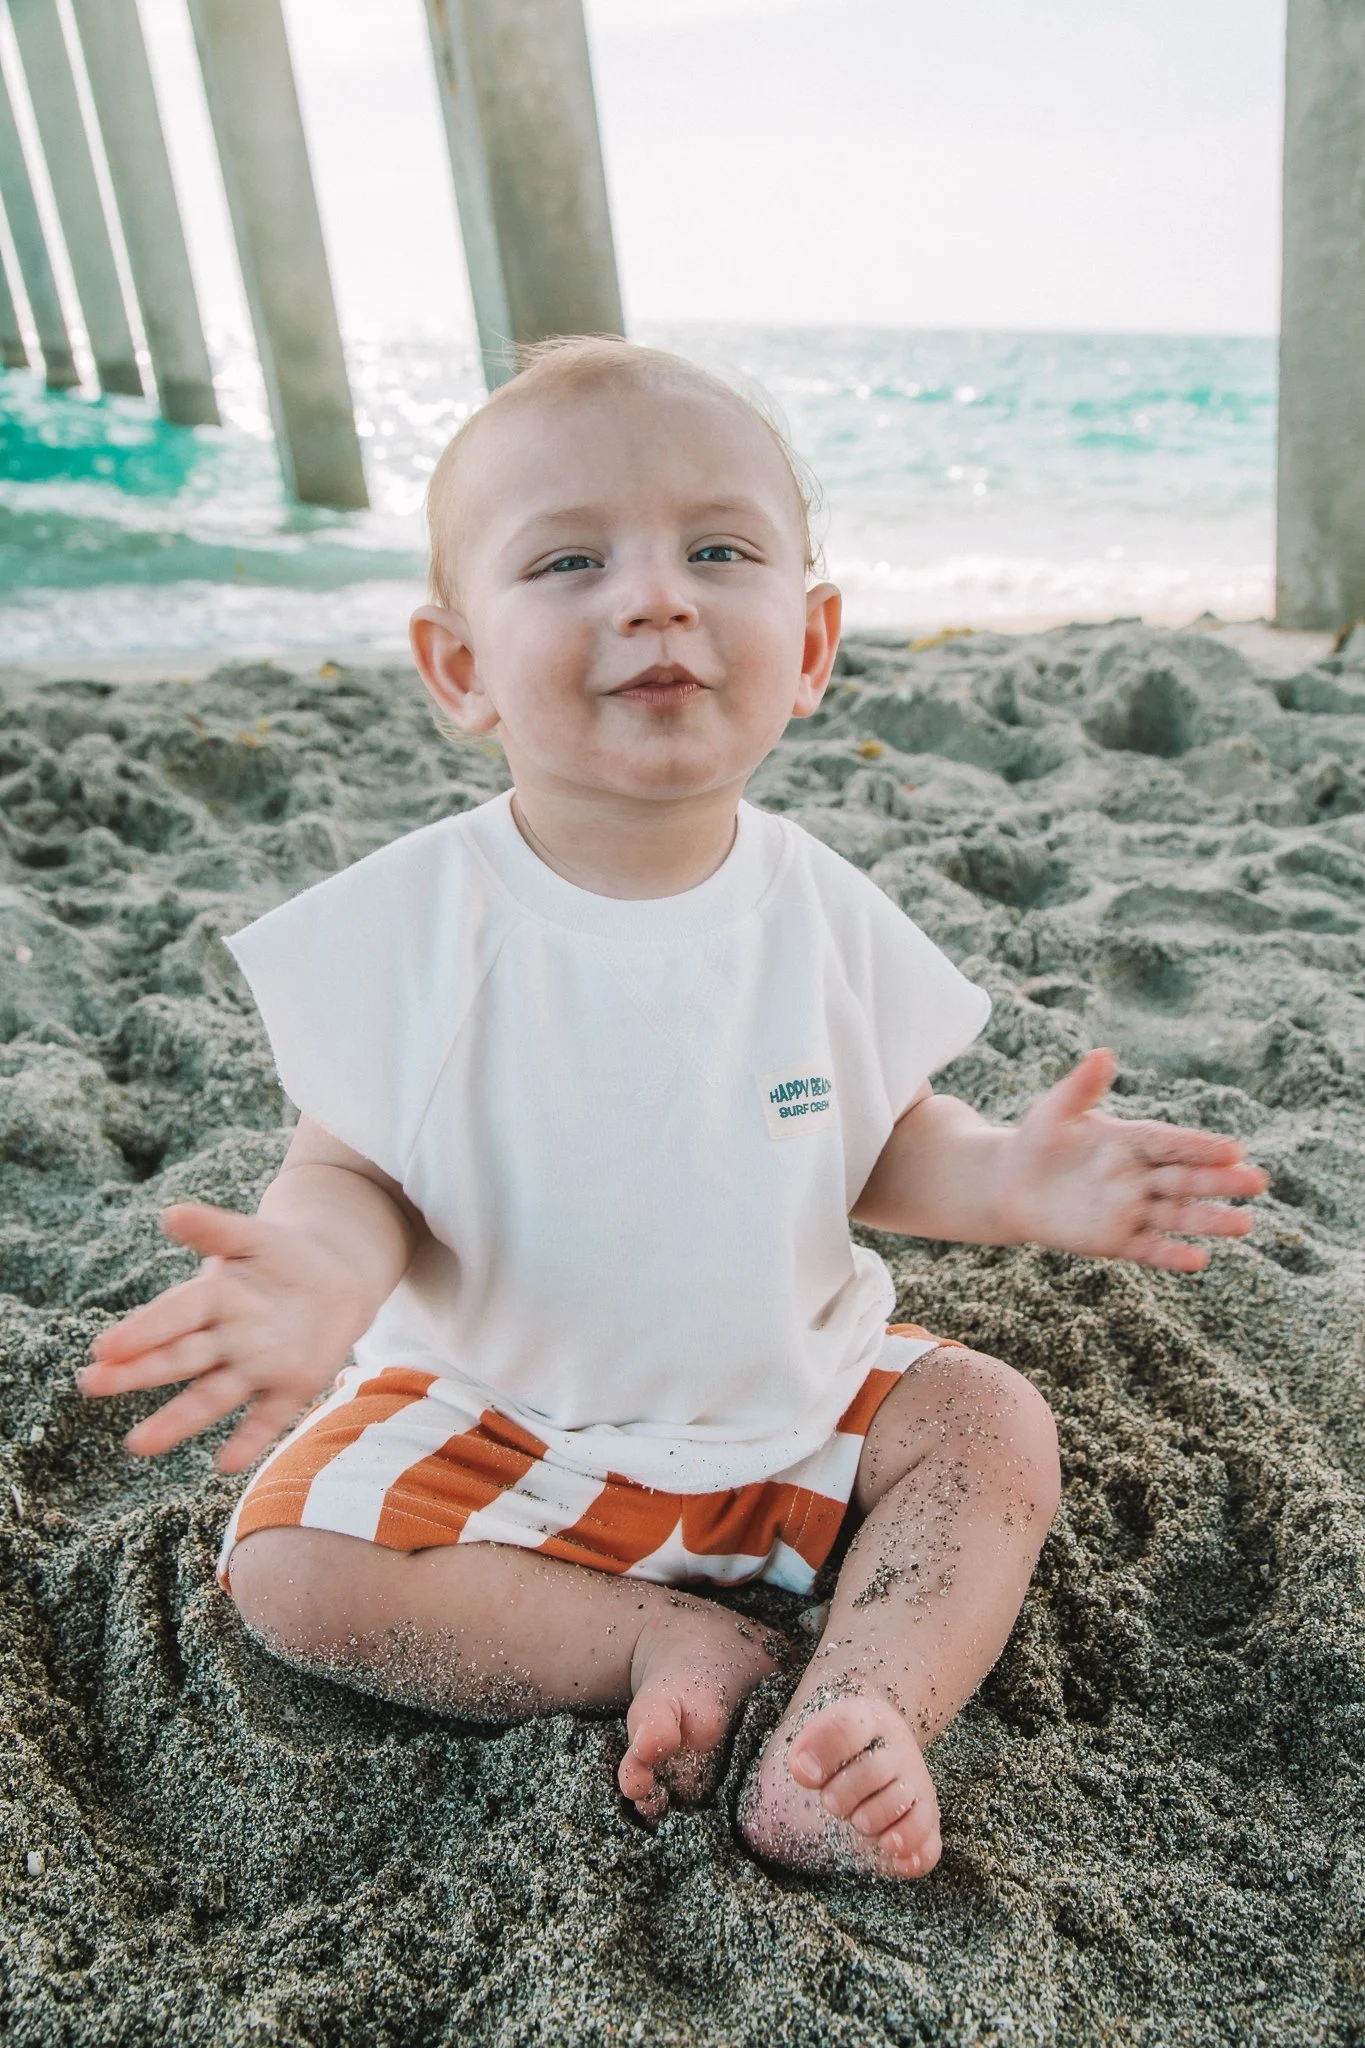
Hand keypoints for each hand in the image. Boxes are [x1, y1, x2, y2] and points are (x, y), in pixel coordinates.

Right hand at [78, 1203, 366, 1471]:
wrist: (333, 1277)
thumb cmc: (280, 1255)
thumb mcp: (252, 1235)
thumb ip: (215, 1229)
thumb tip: (170, 1214)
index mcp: (210, 1299)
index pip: (172, 1316)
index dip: (142, 1330)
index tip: (104, 1348)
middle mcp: (223, 1340)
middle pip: (178, 1359)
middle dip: (138, 1374)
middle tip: (93, 1386)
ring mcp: (254, 1367)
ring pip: (211, 1397)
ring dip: (178, 1421)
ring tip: (139, 1444)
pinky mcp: (289, 1387)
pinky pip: (266, 1418)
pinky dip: (248, 1440)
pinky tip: (226, 1464)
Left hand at [997, 1048, 1269, 1271]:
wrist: (1012, 1184)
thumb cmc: (1039, 1141)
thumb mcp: (1056, 1112)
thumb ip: (1081, 1088)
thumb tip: (1102, 1053)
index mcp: (1132, 1140)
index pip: (1170, 1142)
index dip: (1199, 1146)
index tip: (1233, 1149)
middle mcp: (1140, 1175)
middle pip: (1185, 1178)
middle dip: (1219, 1182)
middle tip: (1256, 1182)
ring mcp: (1131, 1209)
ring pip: (1176, 1215)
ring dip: (1209, 1220)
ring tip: (1244, 1225)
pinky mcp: (1116, 1239)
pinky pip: (1147, 1248)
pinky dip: (1170, 1255)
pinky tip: (1198, 1259)